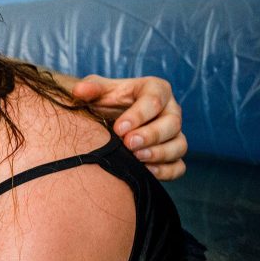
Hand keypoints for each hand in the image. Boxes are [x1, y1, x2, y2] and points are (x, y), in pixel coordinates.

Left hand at [72, 75, 186, 179]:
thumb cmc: (105, 101)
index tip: (118, 128)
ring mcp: (173, 134)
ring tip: (136, 158)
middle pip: (173, 123)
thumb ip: (89, 88)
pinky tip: (145, 172)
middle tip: (128, 144)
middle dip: (151, 135)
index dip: (138, 115)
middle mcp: (170, 110)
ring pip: (179, 145)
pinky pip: (178, 166)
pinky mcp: (172, 155)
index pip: (155, 100)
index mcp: (155, 89)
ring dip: (160, 153)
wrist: (105, 120)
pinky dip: (166, 171)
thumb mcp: (97, 91)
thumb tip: (80, 90)